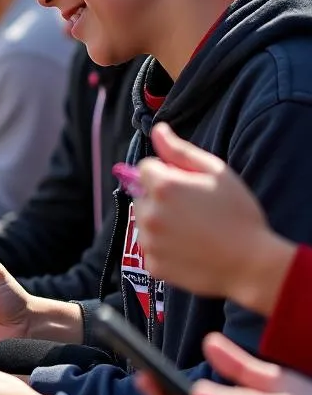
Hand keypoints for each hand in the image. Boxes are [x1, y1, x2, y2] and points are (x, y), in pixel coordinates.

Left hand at [134, 123, 295, 313]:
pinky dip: (163, 248)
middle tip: (192, 210)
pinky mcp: (152, 265)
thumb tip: (157, 130)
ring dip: (159, 222)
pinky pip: (150, 248)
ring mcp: (149, 242)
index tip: (187, 185)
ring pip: (143, 222)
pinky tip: (188, 248)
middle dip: (160, 198)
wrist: (252, 264)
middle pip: (142, 195)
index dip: (166, 173)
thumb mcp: (216, 172)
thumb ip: (180, 150)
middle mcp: (149, 213)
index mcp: (163, 187)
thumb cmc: (239, 214)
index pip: (145, 168)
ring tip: (192, 230)